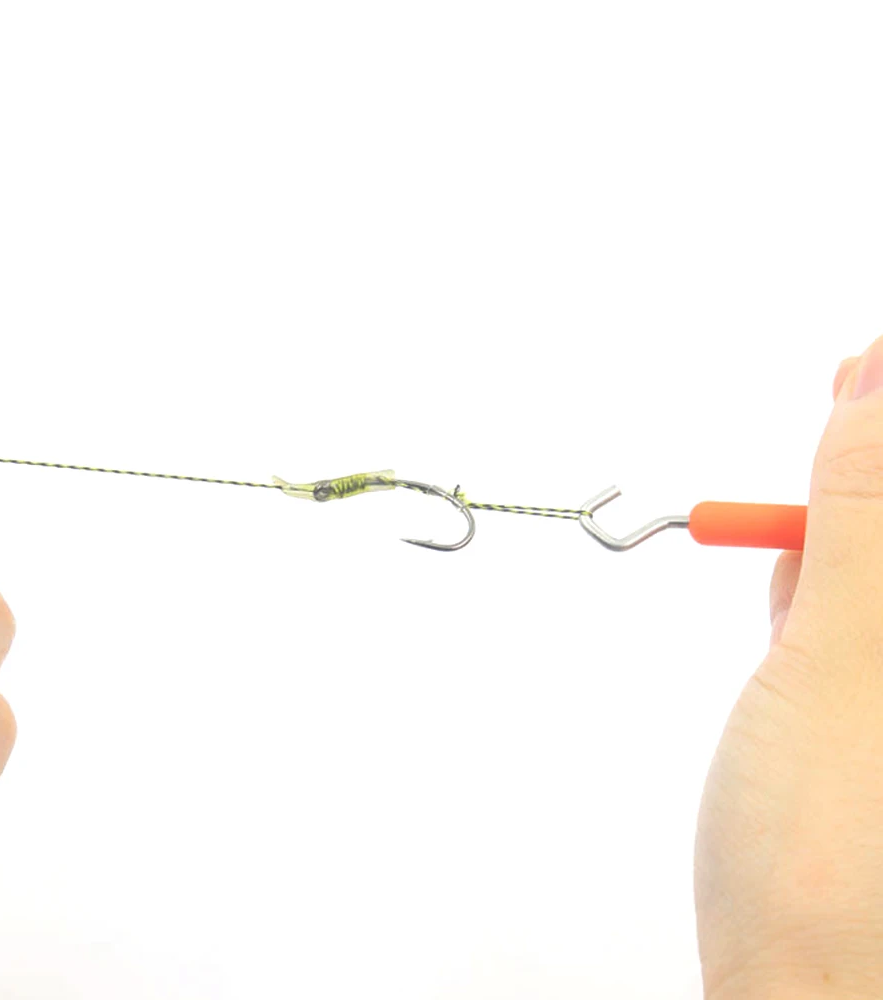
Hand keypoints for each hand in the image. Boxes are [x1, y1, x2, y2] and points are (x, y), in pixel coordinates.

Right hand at [696, 335, 882, 997]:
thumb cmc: (840, 873)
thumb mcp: (847, 667)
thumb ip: (867, 520)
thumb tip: (879, 390)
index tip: (862, 364)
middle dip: (874, 465)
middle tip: (831, 432)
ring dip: (846, 526)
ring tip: (805, 539)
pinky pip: (867, 613)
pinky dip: (827, 585)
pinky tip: (798, 590)